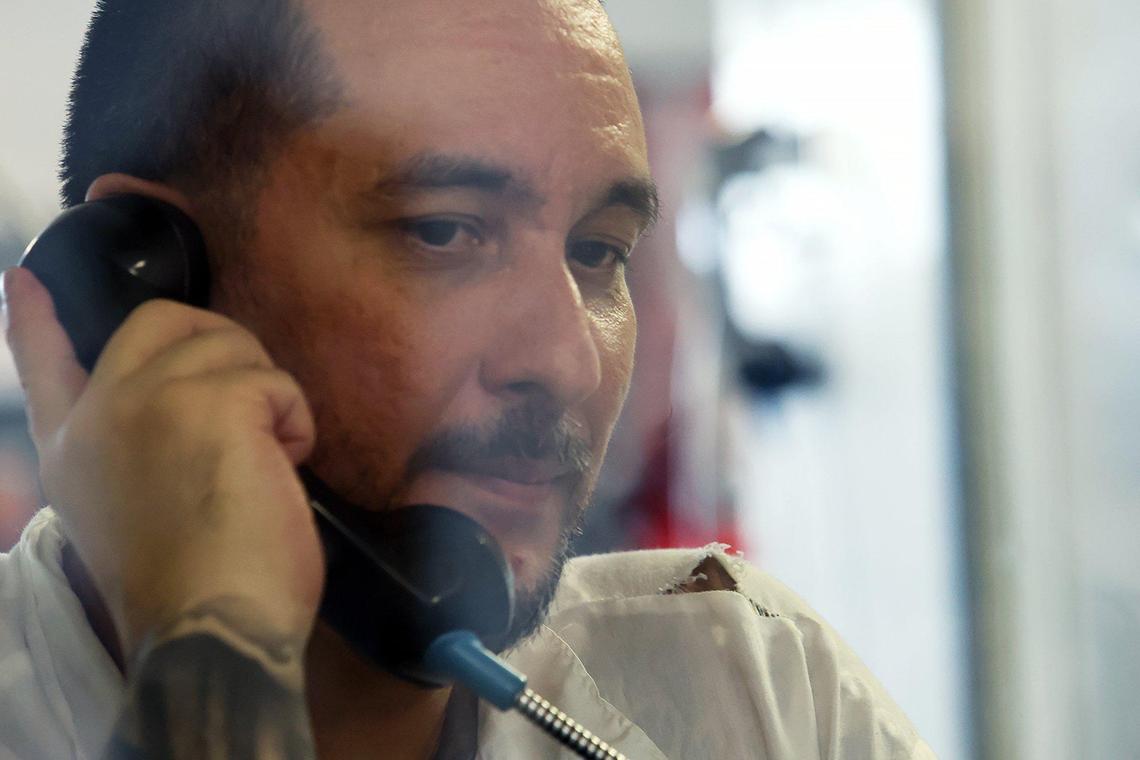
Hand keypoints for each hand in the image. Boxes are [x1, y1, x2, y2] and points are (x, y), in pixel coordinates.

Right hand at [2, 267, 322, 665]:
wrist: (208, 629)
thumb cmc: (189, 590)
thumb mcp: (134, 514)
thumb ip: (137, 454)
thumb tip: (187, 417)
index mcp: (72, 449)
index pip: (44, 364)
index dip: (35, 320)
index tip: (22, 278)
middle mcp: (101, 413)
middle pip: (159, 321)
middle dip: (218, 343)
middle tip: (249, 403)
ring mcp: (150, 398)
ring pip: (232, 347)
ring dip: (266, 399)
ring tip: (264, 463)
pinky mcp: (213, 401)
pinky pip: (277, 383)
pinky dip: (296, 423)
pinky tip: (282, 468)